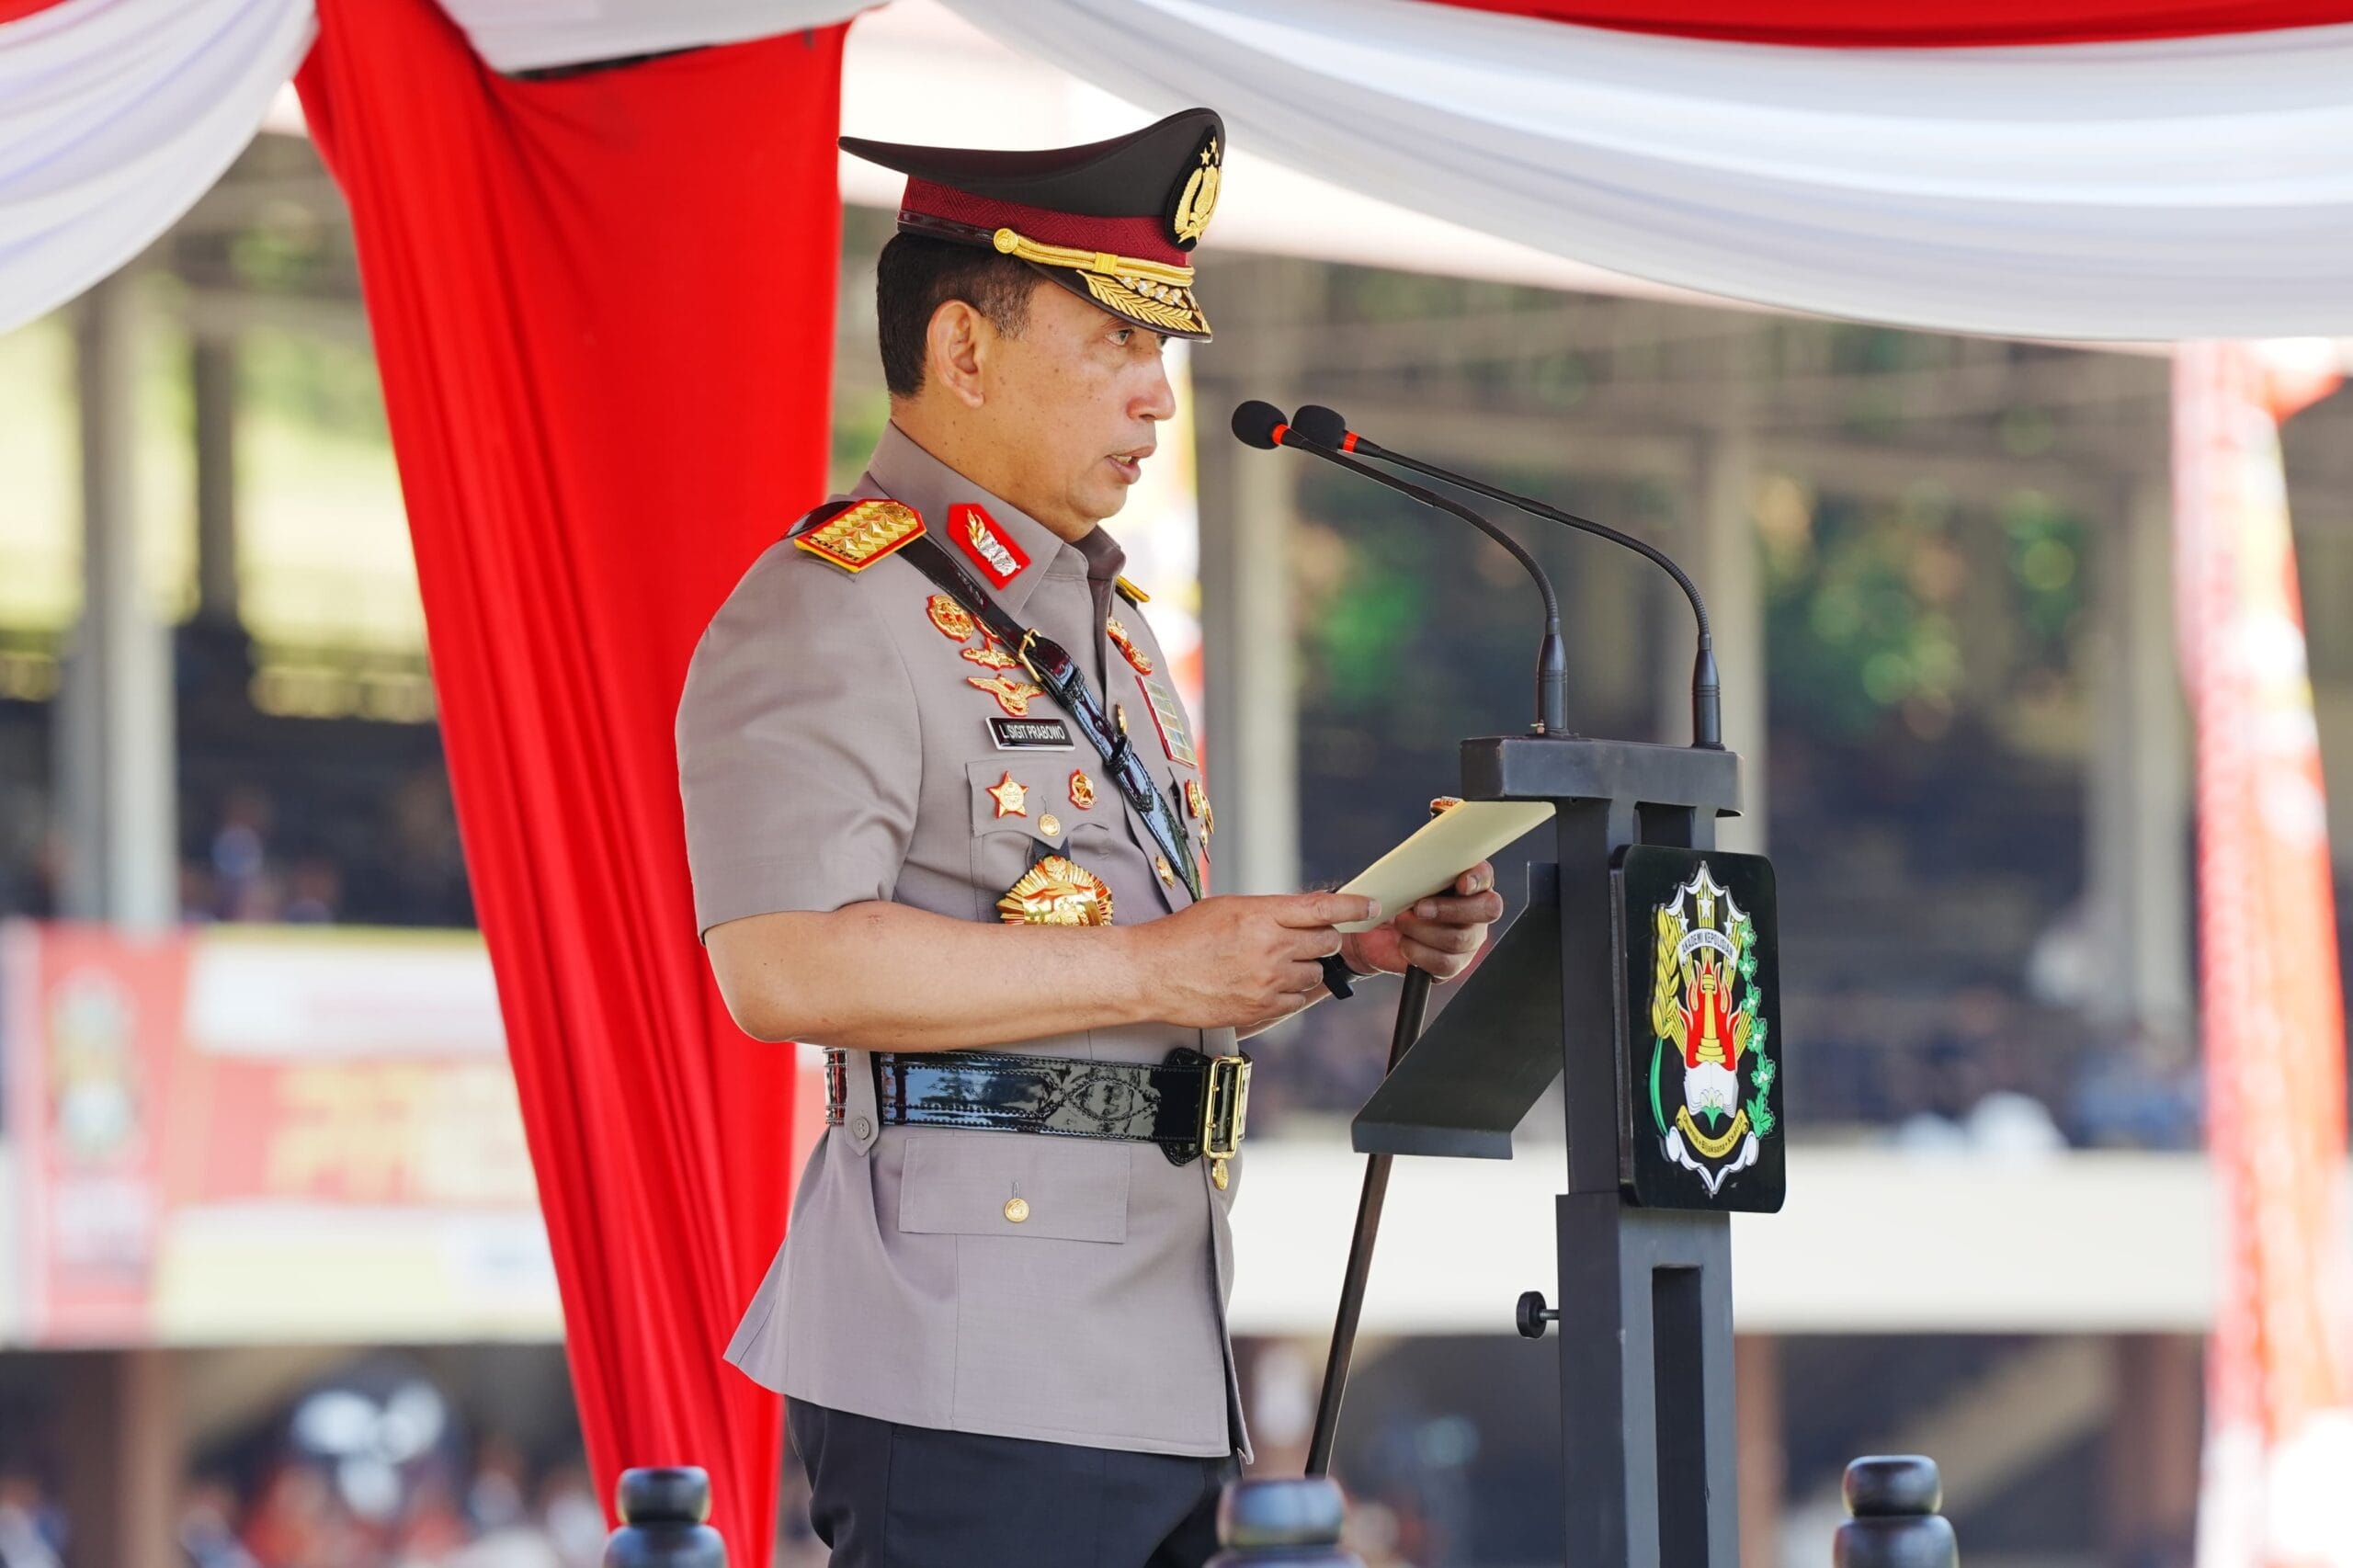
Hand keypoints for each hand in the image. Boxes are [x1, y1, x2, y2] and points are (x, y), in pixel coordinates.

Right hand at [1130, 890, 1382, 1028]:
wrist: (1153, 974)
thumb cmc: (1182, 938)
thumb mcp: (1228, 908)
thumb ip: (1268, 912)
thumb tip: (1299, 917)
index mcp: (1261, 914)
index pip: (1323, 907)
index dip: (1354, 906)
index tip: (1371, 906)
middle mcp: (1270, 947)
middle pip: (1327, 942)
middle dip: (1322, 939)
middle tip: (1304, 940)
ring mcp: (1268, 980)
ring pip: (1314, 973)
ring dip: (1303, 967)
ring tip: (1270, 965)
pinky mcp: (1262, 1008)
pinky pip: (1298, 1001)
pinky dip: (1289, 993)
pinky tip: (1264, 985)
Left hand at [1340, 861, 1503, 982]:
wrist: (1378, 932)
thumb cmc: (1396, 900)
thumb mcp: (1402, 880)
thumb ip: (1414, 873)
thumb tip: (1402, 880)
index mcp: (1468, 882)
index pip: (1485, 877)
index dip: (1477, 880)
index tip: (1461, 883)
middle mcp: (1476, 911)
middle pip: (1486, 910)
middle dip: (1449, 909)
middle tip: (1418, 908)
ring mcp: (1469, 939)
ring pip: (1460, 938)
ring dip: (1424, 931)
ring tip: (1402, 924)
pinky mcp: (1454, 964)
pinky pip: (1445, 964)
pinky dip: (1420, 953)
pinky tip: (1406, 944)